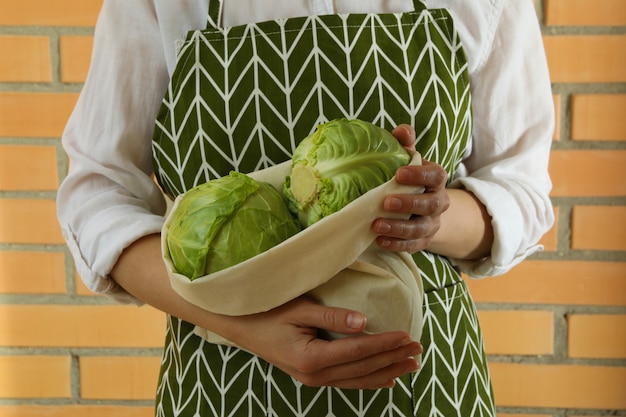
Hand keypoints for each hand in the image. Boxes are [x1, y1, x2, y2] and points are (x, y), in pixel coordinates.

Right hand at [220, 298, 421, 388]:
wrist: (241, 327)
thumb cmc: (268, 312)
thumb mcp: (299, 309)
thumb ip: (332, 316)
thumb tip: (364, 322)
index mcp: (311, 357)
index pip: (358, 351)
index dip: (385, 344)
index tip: (407, 336)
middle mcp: (314, 375)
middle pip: (363, 369)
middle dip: (393, 359)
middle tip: (418, 350)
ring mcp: (313, 379)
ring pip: (358, 380)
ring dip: (387, 372)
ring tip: (411, 365)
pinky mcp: (312, 377)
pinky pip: (347, 383)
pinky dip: (369, 382)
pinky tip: (386, 380)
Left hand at [372, 124, 449, 252]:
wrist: (420, 208)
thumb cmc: (409, 178)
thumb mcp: (408, 159)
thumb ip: (404, 144)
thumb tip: (401, 131)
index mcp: (436, 179)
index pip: (436, 176)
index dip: (420, 175)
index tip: (399, 174)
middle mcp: (438, 202)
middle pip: (431, 205)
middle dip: (409, 204)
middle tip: (386, 202)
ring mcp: (431, 223)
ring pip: (421, 229)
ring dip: (399, 228)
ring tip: (377, 225)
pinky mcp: (422, 241)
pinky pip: (413, 246)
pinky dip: (397, 244)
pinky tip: (380, 241)